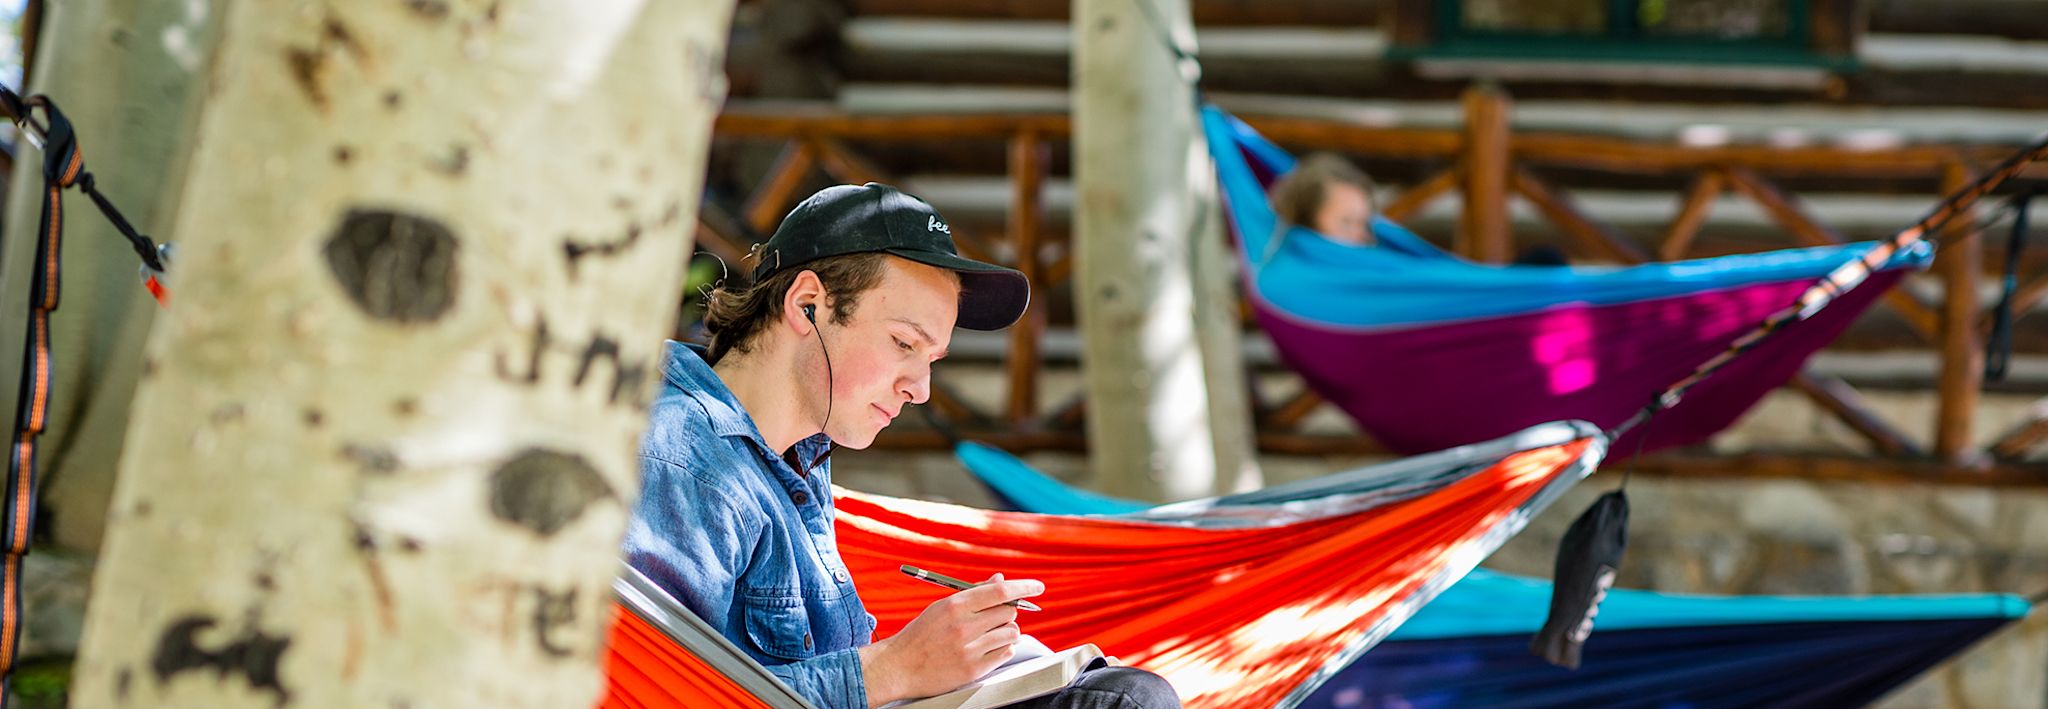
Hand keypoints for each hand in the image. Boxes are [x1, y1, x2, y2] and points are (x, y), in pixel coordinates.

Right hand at [859, 573, 1044, 706]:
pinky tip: (987, 649)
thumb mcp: (942, 607)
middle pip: (1009, 612)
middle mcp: (964, 627)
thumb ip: (973, 593)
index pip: (1001, 592)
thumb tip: (1000, 580)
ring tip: (988, 635)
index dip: (1024, 587)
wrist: (899, 667)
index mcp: (955, 606)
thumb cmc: (921, 635)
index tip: (1038, 587)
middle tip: (995, 617)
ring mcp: (969, 650)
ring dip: (1005, 632)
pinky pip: (1006, 653)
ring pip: (1011, 633)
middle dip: (1008, 612)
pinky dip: (1002, 649)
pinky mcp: (973, 670)